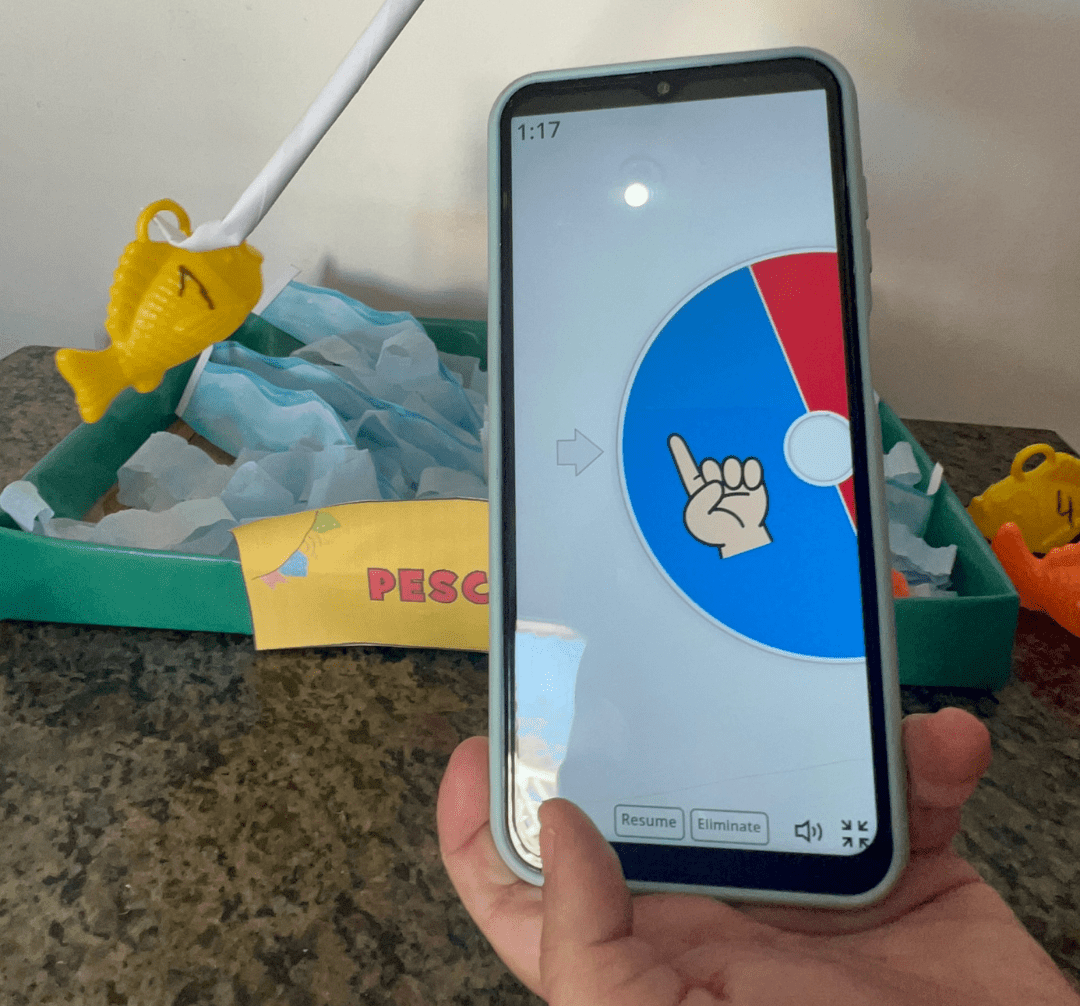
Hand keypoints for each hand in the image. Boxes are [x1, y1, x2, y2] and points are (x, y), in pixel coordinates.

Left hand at [439, 710, 1079, 1003]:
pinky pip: (908, 790)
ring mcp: (810, 883)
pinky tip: (939, 744)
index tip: (480, 738)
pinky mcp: (905, 871)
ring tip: (821, 664)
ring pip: (784, 759)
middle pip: (657, 786)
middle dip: (651, 708)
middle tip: (644, 628)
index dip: (485, 821)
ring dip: (810, 711)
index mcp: (647, 947)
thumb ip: (591, 954)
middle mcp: (715, 904)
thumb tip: (551, 827)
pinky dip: (926, 760)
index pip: (529, 890)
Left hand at [668, 434, 769, 555]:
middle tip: (721, 488)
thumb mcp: (698, 521)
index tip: (674, 437)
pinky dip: (752, 472)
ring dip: (732, 473)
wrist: (743, 540)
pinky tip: (750, 485)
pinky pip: (752, 465)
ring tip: (735, 488)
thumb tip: (716, 484)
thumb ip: (700, 501)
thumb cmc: (718, 533)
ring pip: (731, 462)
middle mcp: (716, 483)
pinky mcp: (752, 483)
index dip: (680, 453)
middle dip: (714, 472)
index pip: (687, 469)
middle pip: (711, 463)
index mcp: (699, 491)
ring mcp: (734, 482)